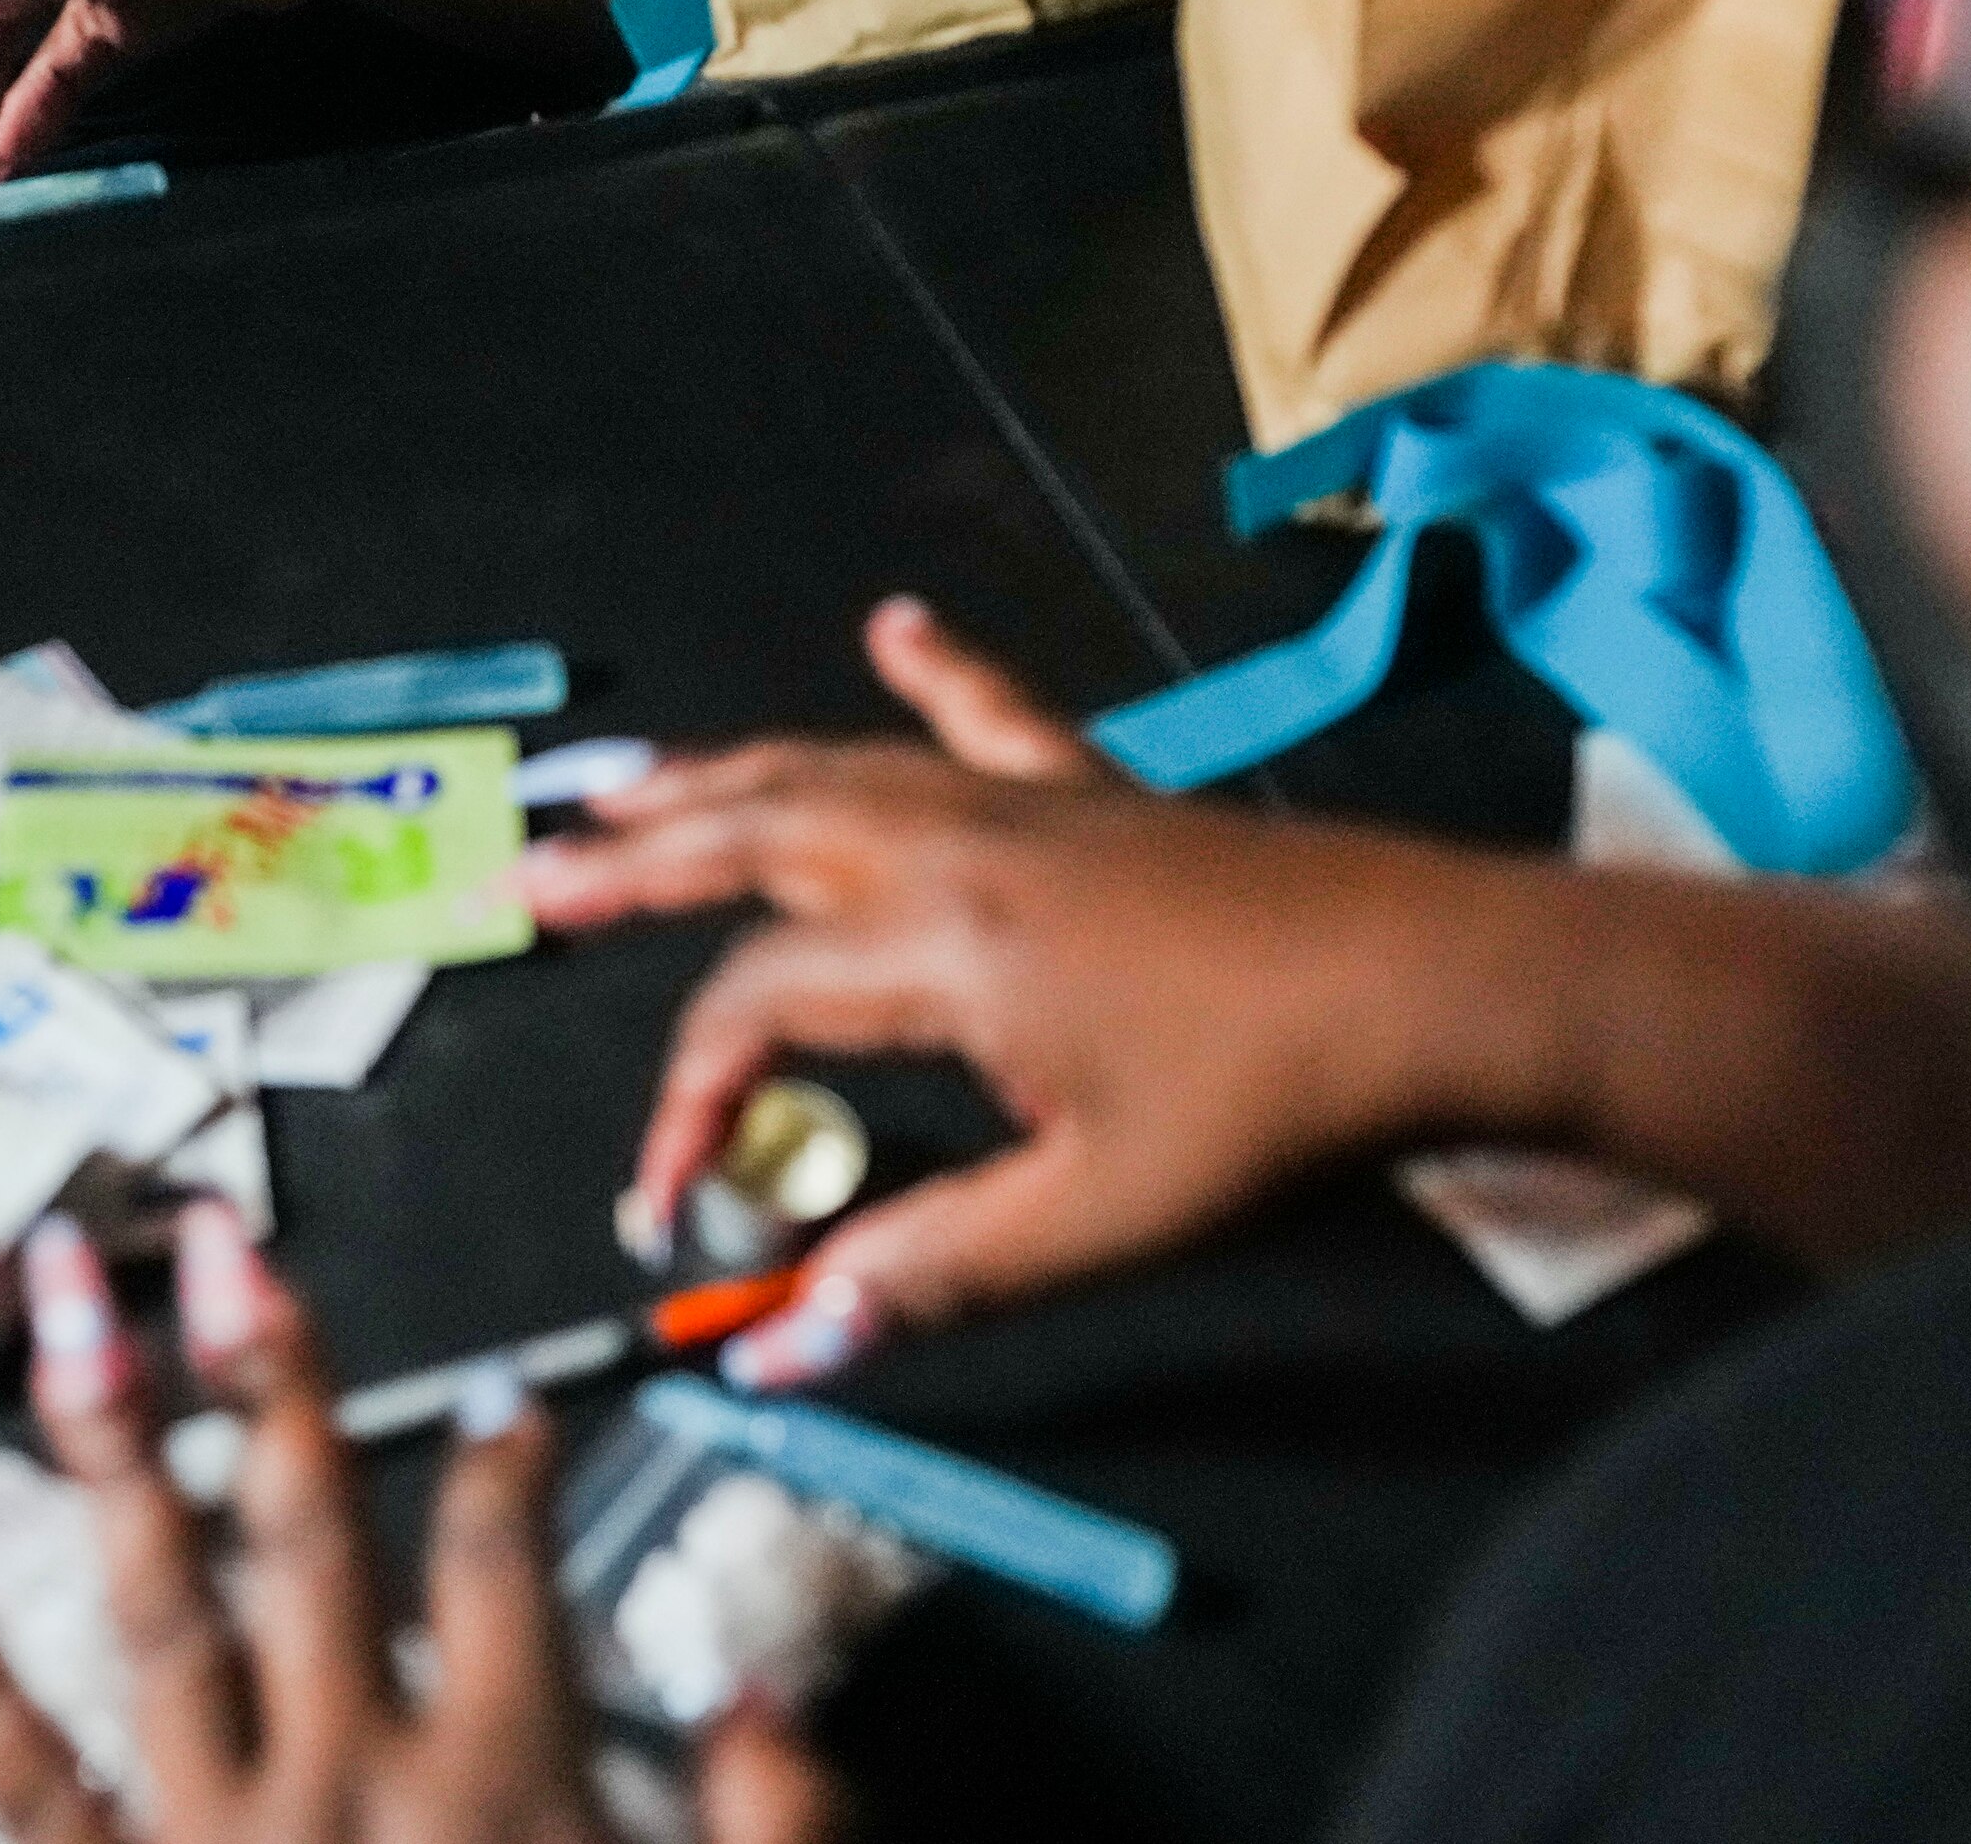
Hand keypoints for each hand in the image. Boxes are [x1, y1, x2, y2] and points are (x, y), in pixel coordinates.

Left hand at [0, 1207, 841, 1843]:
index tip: (505, 1391)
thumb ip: (765, 1825)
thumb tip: (765, 1694)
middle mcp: (344, 1792)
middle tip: (216, 1237)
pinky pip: (27, 1794)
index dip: (511, 1462)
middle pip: (305, 1540)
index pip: (508, 1568)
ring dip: (111, 1455)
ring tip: (65, 1321)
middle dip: (264, 1375)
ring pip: (156, 1616)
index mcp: (495, 1794)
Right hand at [518, 599, 1554, 1370]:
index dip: (684, 1103)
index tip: (666, 1197)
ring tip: (634, 780)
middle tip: (534, 873)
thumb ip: (924, 1271)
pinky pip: (993, 713)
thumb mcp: (1094, 1217)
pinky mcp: (1106, 793)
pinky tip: (899, 625)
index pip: (750, 1008)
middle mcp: (961, 847)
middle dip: (632, 858)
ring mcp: (1033, 804)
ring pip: (838, 763)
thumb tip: (785, 1345)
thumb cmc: (1274, 1101)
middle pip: (754, 831)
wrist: (1436, 981)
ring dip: (724, 769)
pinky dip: (936, 670)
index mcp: (941, 948)